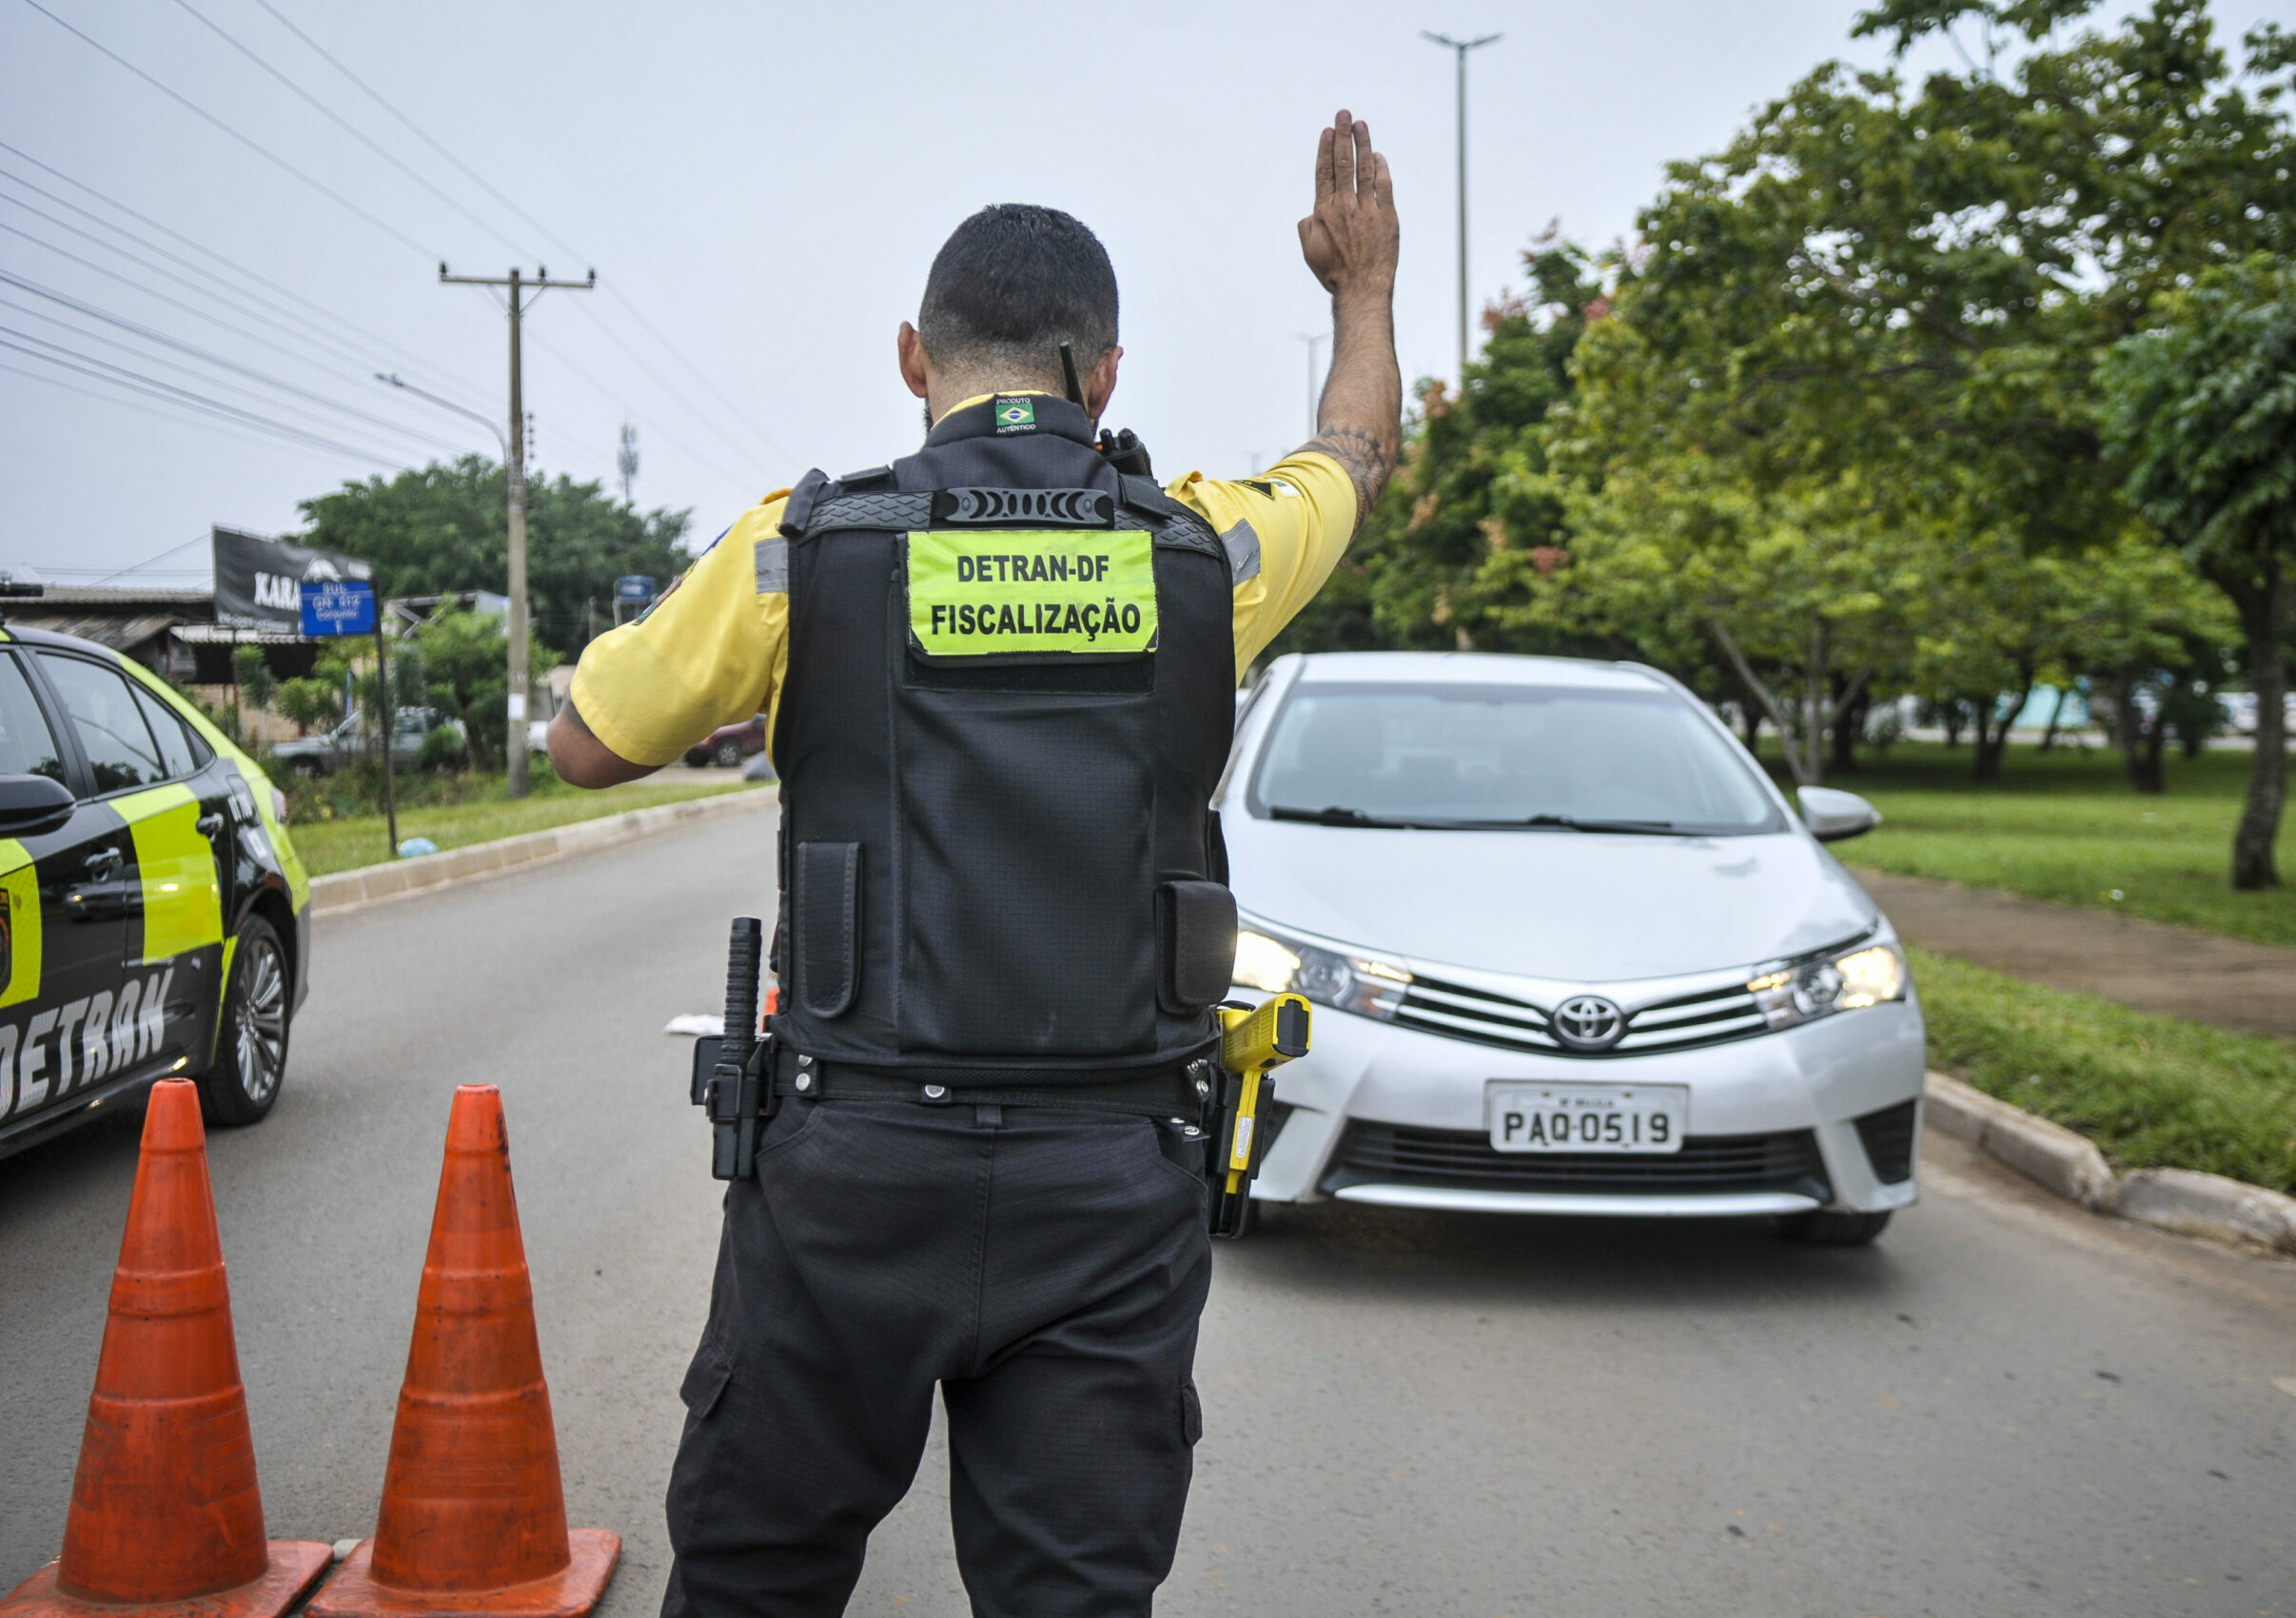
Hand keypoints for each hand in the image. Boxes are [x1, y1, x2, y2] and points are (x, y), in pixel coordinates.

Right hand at [1297, 110, 1397, 298]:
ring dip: (1362, 144)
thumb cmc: (1334, 273)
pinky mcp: (1387, 216)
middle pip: (1342, 163)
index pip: (1323, 172)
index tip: (1327, 131)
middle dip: (1343, 135)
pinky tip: (1379, 156)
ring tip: (1361, 124)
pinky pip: (1384, 186)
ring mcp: (1367, 210)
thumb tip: (1312, 213)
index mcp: (1323, 212)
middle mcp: (1344, 206)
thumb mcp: (1310, 251)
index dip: (1325, 148)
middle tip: (1344, 114)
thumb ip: (1307, 226)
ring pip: (1365, 169)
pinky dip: (1382, 169)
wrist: (1362, 288)